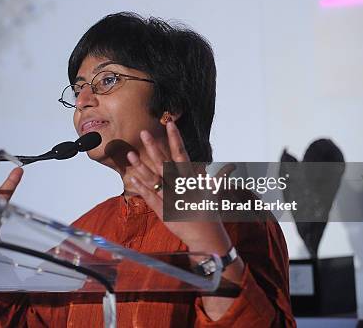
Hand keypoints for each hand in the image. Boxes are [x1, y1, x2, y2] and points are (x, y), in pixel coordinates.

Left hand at [126, 121, 234, 258]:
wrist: (206, 238)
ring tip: (130, 154)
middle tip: (144, 133)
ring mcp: (170, 198)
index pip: (183, 154)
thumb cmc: (210, 215)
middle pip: (164, 163)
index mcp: (192, 180)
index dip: (176, 138)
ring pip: (153, 179)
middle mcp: (180, 186)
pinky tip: (131, 178)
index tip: (170, 124)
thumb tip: (232, 167)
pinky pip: (149, 197)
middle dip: (154, 147)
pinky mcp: (163, 210)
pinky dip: (140, 187)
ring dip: (141, 166)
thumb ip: (218, 178)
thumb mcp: (214, 193)